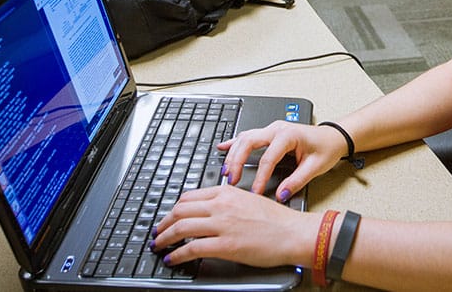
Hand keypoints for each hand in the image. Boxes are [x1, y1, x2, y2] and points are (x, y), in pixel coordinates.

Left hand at [152, 184, 315, 267]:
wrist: (293, 232)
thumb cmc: (277, 220)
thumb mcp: (248, 200)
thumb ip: (227, 202)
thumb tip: (209, 211)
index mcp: (227, 192)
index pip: (188, 197)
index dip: (173, 209)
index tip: (169, 217)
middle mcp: (221, 205)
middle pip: (179, 211)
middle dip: (163, 223)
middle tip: (158, 232)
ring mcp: (222, 224)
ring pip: (180, 228)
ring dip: (164, 238)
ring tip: (159, 246)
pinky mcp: (225, 245)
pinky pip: (191, 248)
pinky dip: (176, 254)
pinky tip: (172, 259)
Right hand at [219, 121, 347, 201]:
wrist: (333, 137)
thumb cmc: (326, 148)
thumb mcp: (315, 167)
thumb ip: (297, 181)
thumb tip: (281, 194)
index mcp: (288, 136)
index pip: (268, 158)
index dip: (260, 177)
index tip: (255, 192)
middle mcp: (277, 129)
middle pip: (249, 142)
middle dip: (237, 161)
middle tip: (232, 180)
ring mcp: (272, 129)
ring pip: (245, 138)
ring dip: (233, 154)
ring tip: (226, 171)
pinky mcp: (270, 133)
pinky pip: (248, 136)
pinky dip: (234, 143)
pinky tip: (222, 148)